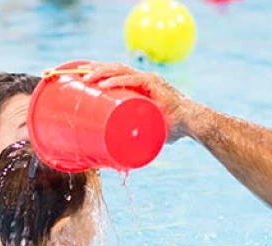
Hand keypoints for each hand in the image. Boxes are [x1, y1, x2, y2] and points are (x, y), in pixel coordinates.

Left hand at [81, 62, 195, 143]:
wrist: (192, 124)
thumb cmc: (174, 128)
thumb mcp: (150, 129)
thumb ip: (138, 134)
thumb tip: (124, 151)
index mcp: (142, 85)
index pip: (118, 73)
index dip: (101, 72)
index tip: (84, 75)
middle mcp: (145, 78)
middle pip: (115, 69)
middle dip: (96, 69)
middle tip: (79, 75)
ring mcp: (150, 79)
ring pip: (120, 70)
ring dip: (101, 73)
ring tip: (86, 79)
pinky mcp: (155, 84)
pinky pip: (132, 80)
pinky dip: (116, 82)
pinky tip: (103, 84)